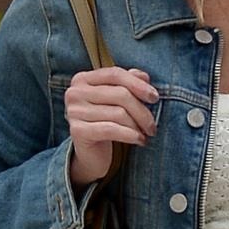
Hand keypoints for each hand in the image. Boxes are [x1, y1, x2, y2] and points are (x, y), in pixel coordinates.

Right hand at [64, 67, 158, 184]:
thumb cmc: (106, 123)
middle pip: (120, 94)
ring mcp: (74, 111)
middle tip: (152, 125)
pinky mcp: (78, 130)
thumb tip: (144, 77)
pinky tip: (140, 140)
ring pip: (119, 113)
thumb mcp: (117, 101)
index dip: (138, 84)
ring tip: (146, 133)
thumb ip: (128, 83)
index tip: (154, 97)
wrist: (91, 155)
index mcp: (83, 79)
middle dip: (142, 110)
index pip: (115, 74)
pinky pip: (112, 129)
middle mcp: (75, 92)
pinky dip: (131, 135)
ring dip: (138, 125)